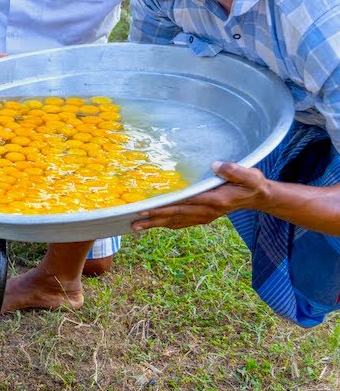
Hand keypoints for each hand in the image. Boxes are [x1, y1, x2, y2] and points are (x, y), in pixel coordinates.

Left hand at [132, 162, 269, 230]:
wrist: (257, 197)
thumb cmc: (251, 183)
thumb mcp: (249, 174)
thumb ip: (234, 170)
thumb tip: (215, 164)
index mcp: (215, 200)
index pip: (185, 202)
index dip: (166, 205)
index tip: (148, 206)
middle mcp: (207, 211)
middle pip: (176, 215)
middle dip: (153, 218)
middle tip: (133, 220)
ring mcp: (204, 216)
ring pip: (176, 221)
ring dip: (155, 224)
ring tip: (135, 226)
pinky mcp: (202, 217)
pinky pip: (182, 223)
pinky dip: (166, 224)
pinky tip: (153, 225)